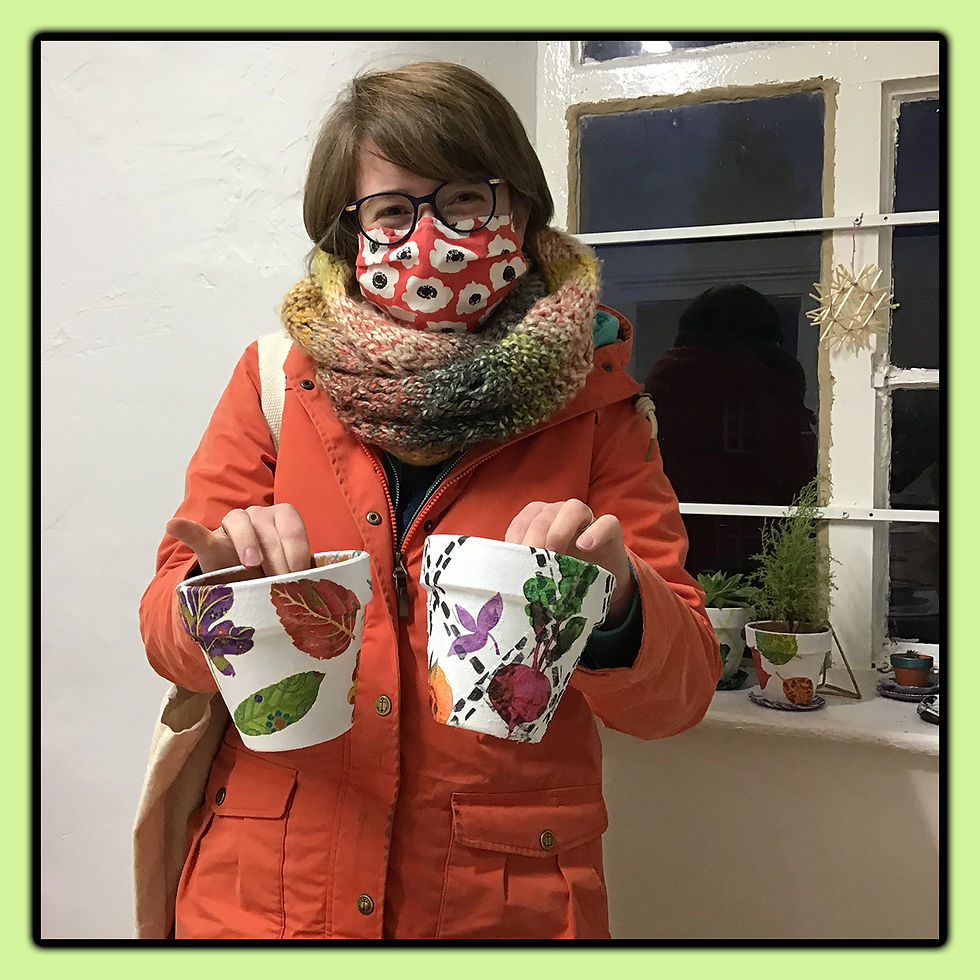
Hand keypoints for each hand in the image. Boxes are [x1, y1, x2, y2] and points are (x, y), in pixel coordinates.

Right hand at [167, 503, 311, 576]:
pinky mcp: (208, 542)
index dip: (297, 548)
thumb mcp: (289, 572)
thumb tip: (315, 584)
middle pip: (267, 527)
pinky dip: (185, 529)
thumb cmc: (273, 575)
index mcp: (281, 518)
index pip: (291, 525)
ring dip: (246, 541)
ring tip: (250, 563)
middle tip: (279, 581)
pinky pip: (195, 532)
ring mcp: (231, 527)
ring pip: (238, 522)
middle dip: (276, 556)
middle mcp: (258, 516)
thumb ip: (298, 571)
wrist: (243, 584)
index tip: (299, 573)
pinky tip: (173, 525)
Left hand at [504, 499, 634, 626]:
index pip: (522, 520)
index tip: (511, 562)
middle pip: (544, 514)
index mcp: (540, 517)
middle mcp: (561, 512)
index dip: (515, 539)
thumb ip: (523, 567)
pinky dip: (595, 532)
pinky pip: (607, 522)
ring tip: (554, 553)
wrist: (602, 578)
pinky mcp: (610, 529)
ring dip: (560, 530)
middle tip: (531, 562)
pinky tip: (585, 547)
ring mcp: (587, 518)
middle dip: (535, 538)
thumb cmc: (564, 570)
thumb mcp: (541, 569)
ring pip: (573, 508)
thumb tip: (499, 580)